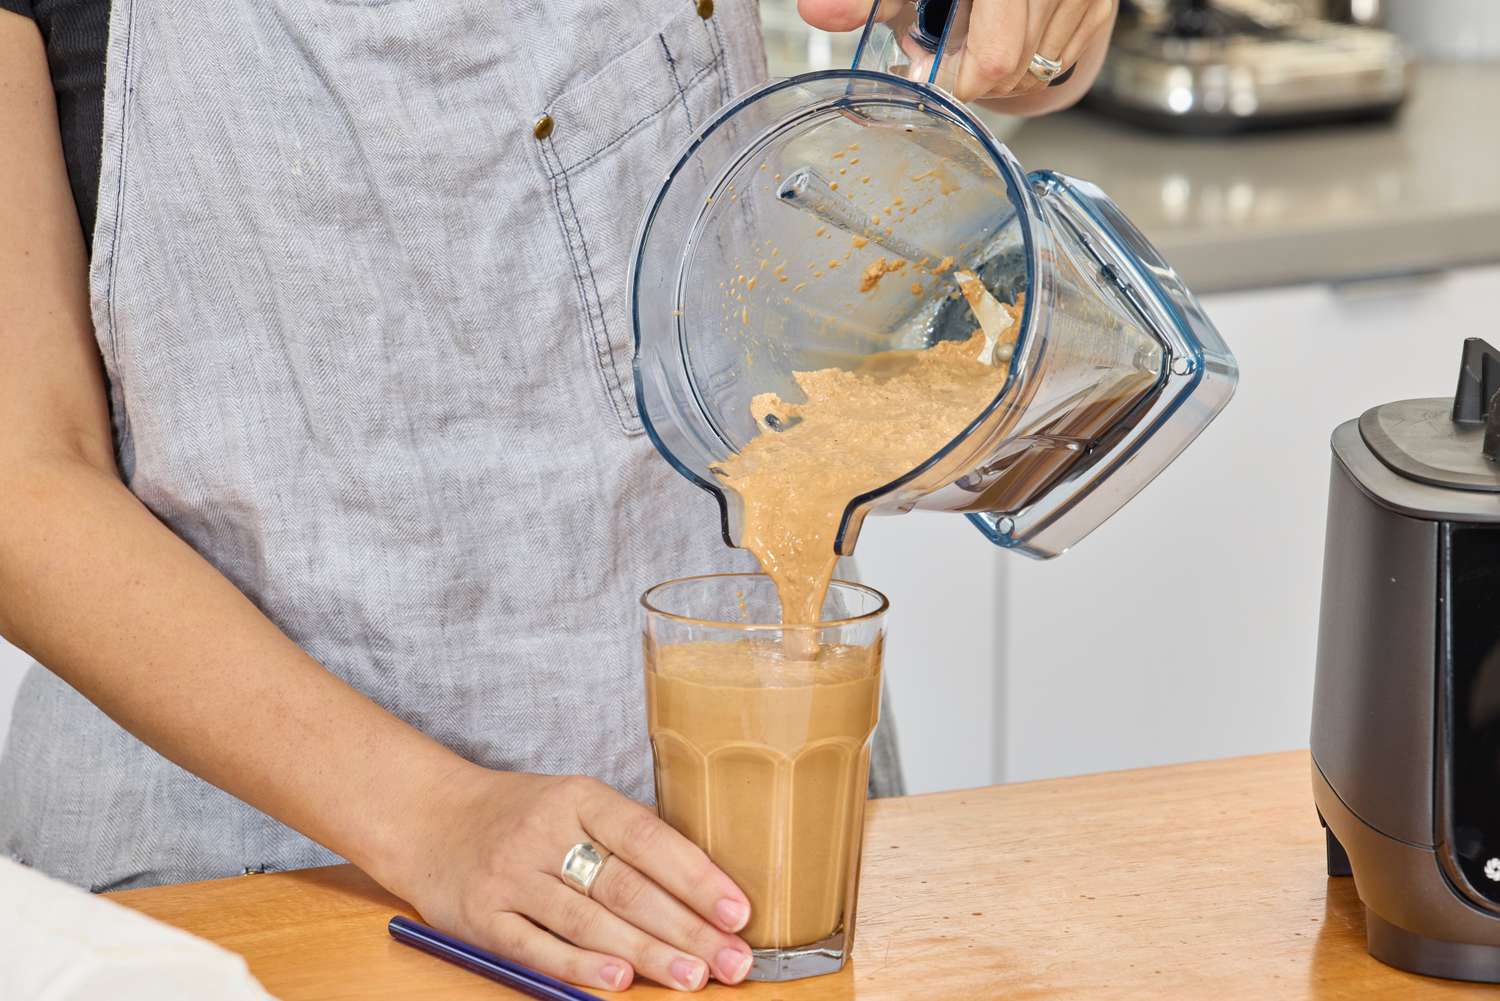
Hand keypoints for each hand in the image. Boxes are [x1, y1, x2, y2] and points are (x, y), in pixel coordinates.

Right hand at [386, 766, 754, 992]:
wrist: (426, 818)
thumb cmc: (518, 814)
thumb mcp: (572, 801)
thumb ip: (625, 834)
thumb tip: (701, 880)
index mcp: (577, 798)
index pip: (646, 838)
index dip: (695, 876)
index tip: (737, 911)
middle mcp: (543, 834)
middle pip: (625, 887)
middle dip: (686, 928)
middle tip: (733, 961)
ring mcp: (510, 877)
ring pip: (587, 920)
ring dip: (647, 953)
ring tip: (694, 977)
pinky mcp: (481, 918)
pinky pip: (536, 946)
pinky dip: (578, 964)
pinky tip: (618, 978)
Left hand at [800, 0, 1116, 102]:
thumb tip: (818, 11)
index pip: (994, 60)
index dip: (954, 77)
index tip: (923, 65)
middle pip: (1012, 71)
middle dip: (968, 72)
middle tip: (937, 44)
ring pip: (1035, 71)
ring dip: (994, 66)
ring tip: (968, 28)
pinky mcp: (1100, 6)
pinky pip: (1057, 59)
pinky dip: (1024, 56)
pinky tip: (999, 27)